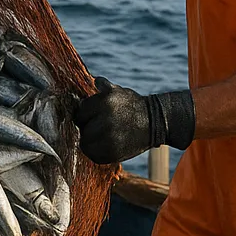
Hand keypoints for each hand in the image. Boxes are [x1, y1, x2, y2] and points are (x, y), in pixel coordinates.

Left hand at [75, 78, 195, 164]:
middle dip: (87, 127)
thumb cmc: (132, 106)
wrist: (155, 122)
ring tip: (103, 136)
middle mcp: (106, 119)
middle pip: (82, 128)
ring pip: (85, 143)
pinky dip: (97, 152)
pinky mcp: (113, 153)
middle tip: (98, 126)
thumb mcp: (118, 90)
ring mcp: (110, 138)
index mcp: (105, 101)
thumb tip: (93, 80)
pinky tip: (107, 145)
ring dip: (90, 141)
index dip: (85, 114)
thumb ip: (102, 85)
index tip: (93, 116)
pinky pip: (94, 155)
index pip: (80, 112)